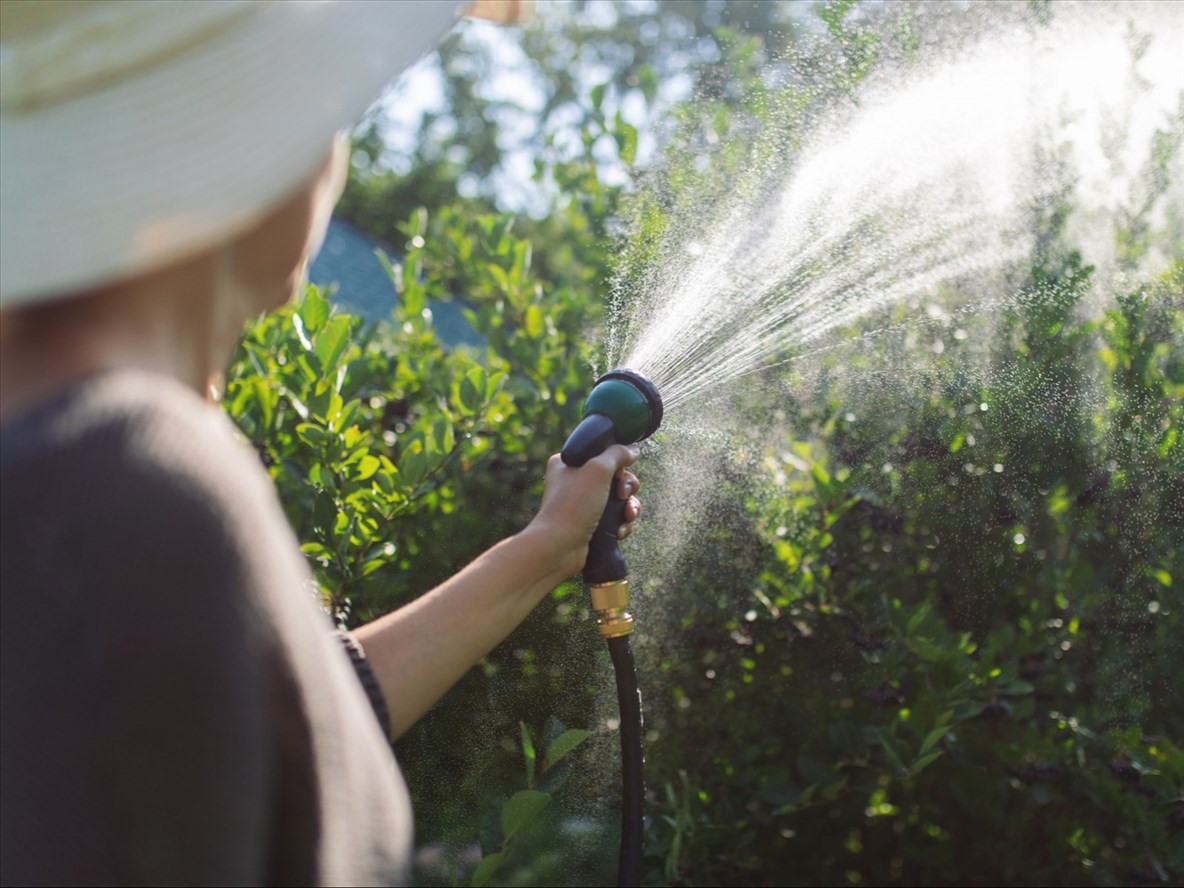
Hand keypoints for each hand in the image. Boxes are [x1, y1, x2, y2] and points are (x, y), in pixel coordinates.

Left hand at [527, 444, 642, 578]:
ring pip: (620, 499)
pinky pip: (616, 519)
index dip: (618, 463)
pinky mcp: (591, 524)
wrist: (560, 548)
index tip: (620, 472)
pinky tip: (618, 531)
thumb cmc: (573, 506)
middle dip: (627, 488)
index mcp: (569, 462)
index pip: (603, 453)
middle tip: (623, 495)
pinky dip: (622, 524)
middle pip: (616, 477)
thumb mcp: (598, 470)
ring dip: (629, 507)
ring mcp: (583, 504)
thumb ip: (618, 454)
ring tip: (627, 516)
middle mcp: (575, 481)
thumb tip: (633, 449)